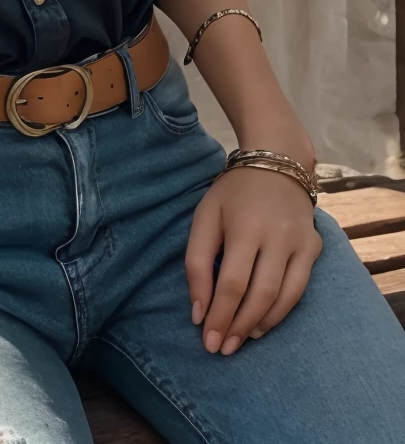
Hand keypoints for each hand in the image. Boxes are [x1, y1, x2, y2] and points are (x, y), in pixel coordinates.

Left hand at [185, 164, 321, 356]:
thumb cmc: (233, 193)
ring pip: (284, 297)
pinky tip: (262, 323)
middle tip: (222, 349)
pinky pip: (300, 289)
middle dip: (238, 326)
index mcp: (245, 226)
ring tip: (240, 340)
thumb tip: (198, 312)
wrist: (277, 161)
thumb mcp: (205, 216)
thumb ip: (197, 262)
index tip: (207, 340)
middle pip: (259, 294)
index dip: (220, 315)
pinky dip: (281, 311)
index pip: (232, 282)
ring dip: (260, 324)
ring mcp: (301, 242)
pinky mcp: (315, 247)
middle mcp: (278, 236)